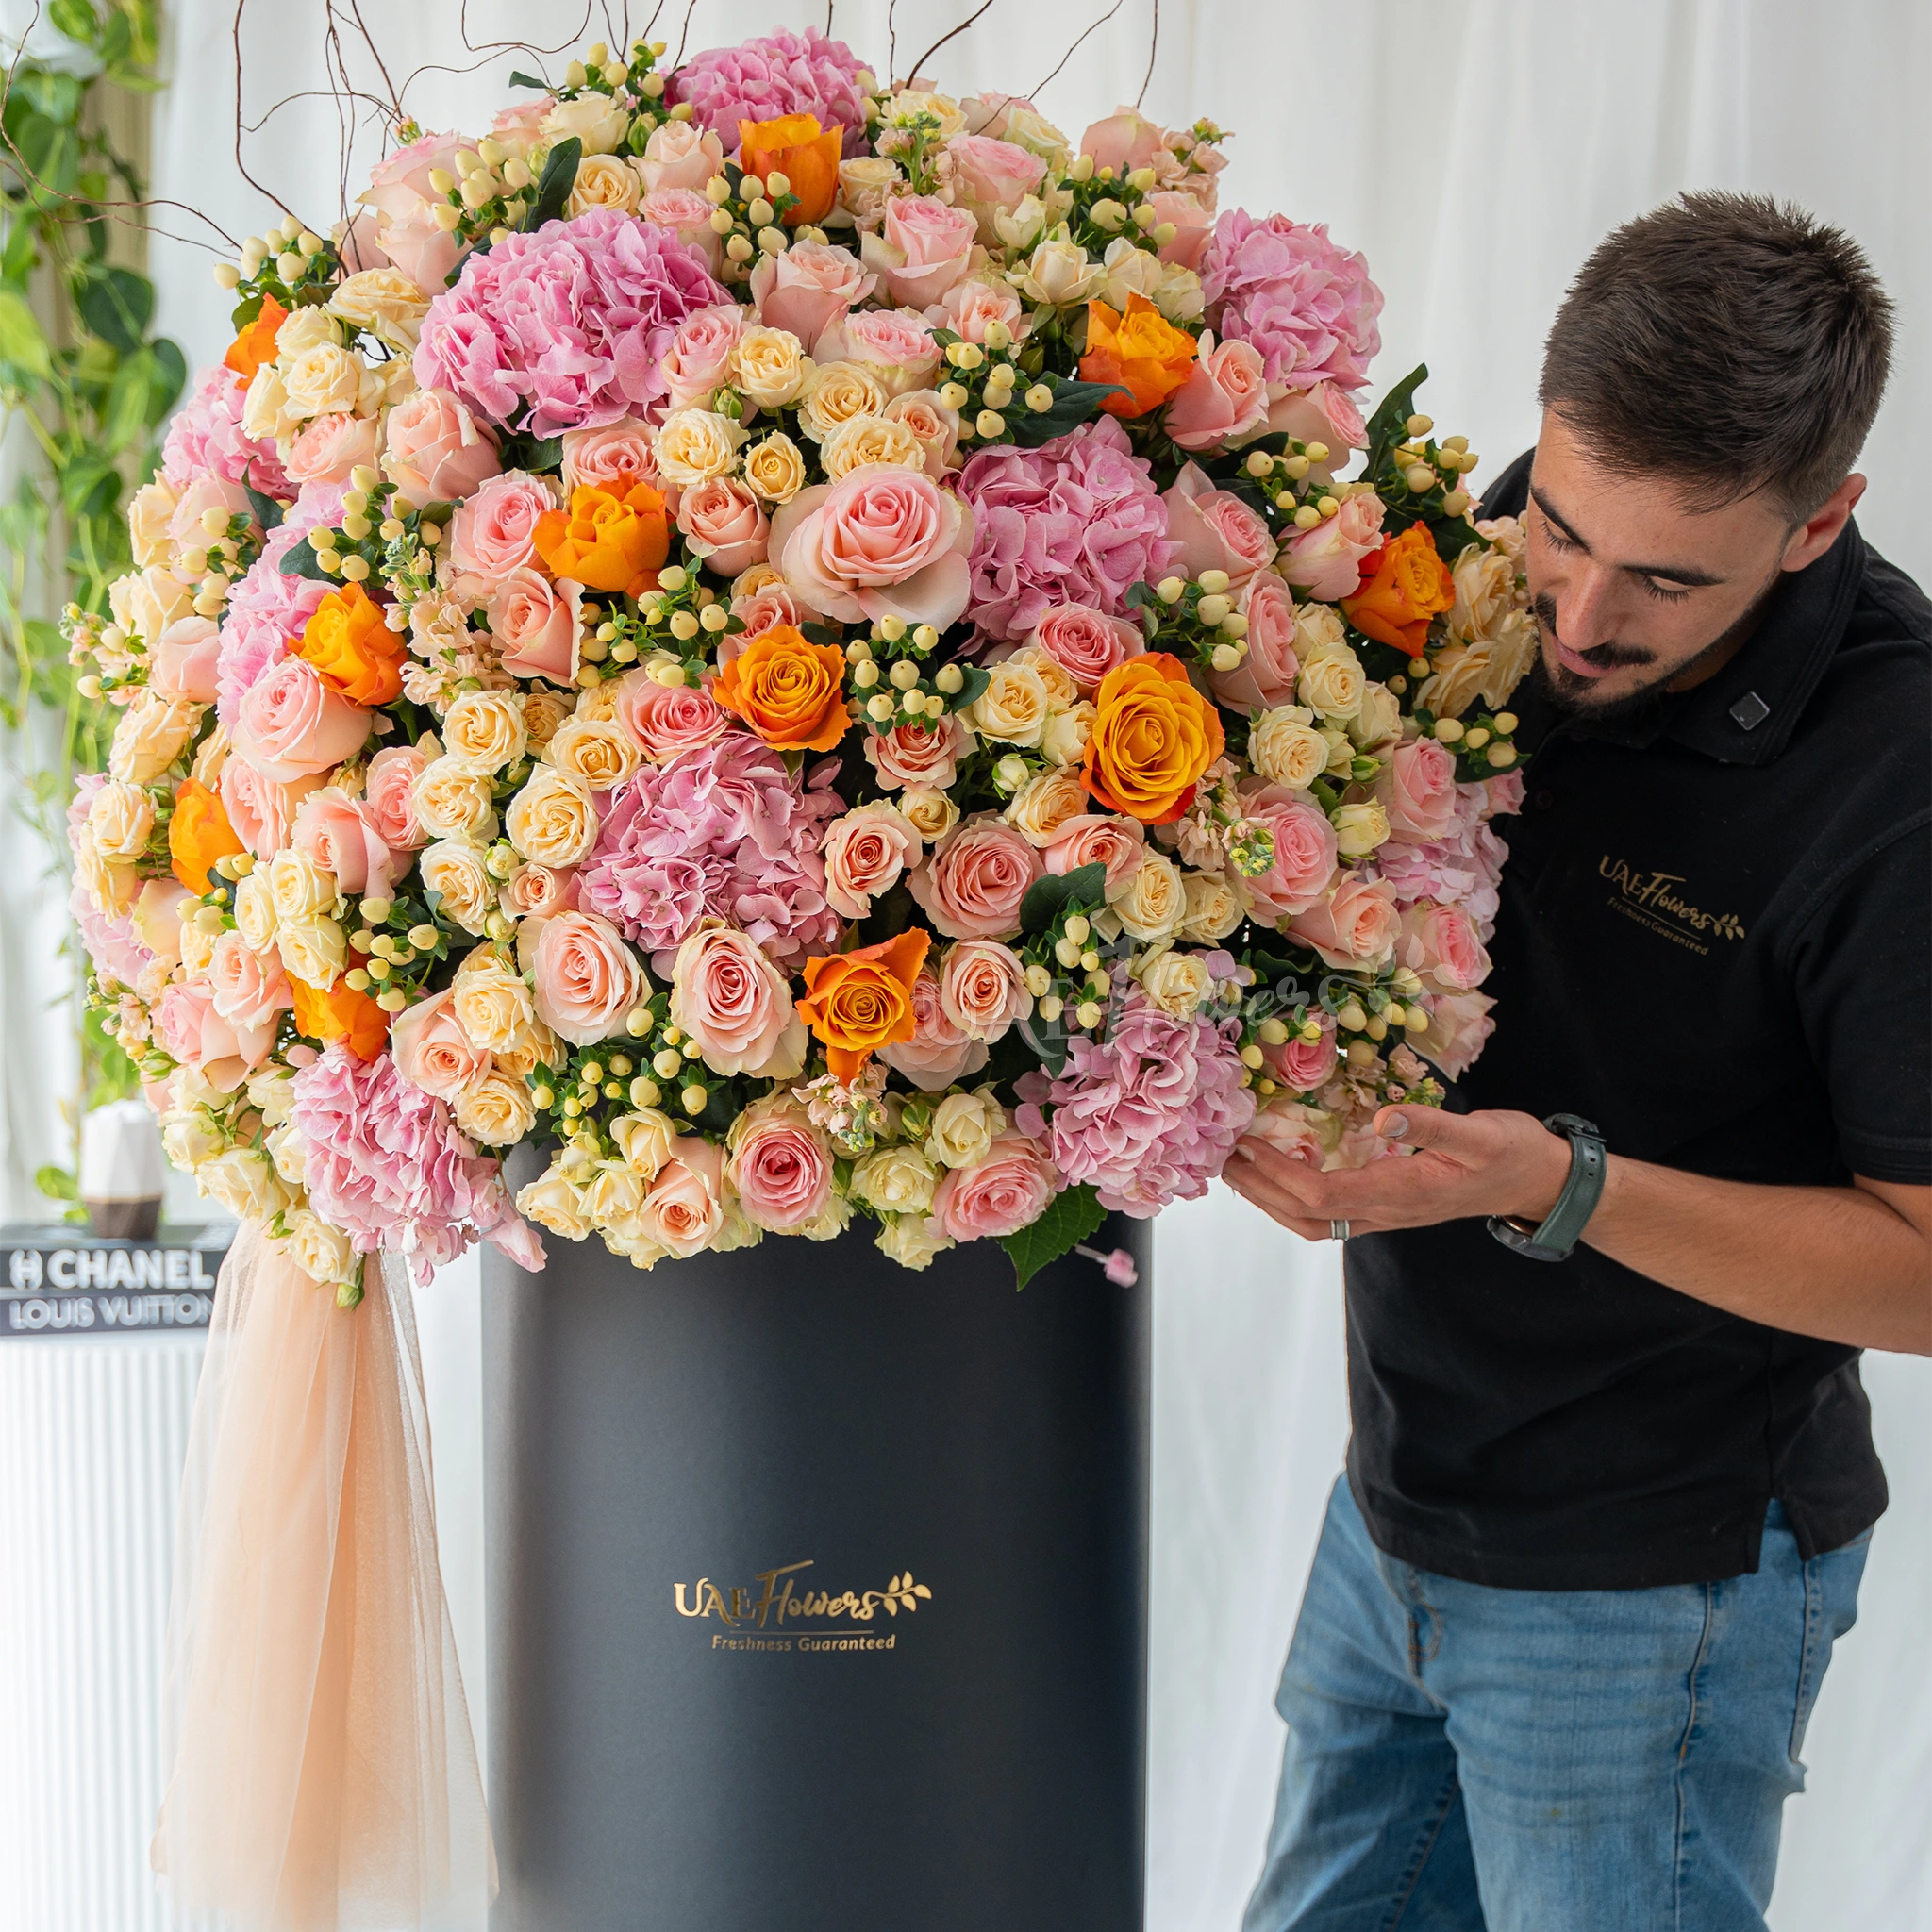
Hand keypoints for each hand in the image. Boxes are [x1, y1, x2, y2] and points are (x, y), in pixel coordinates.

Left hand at [1222, 1105, 1573, 1241]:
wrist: (1539, 1182)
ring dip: (1271, 1198)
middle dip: (1260, 1190)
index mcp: (1401, 1192)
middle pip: (1305, 1215)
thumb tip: (1384, 1118)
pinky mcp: (1390, 1207)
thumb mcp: (1479, 1131)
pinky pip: (1330, 1213)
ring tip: (1240, 1168)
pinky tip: (1282, 1171)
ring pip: (1313, 1222)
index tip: (1247, 1144)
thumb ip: (1430, 1125)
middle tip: (1223, 1157)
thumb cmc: (1512, 1152)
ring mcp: (1386, 1215)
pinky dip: (1295, 1196)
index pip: (1322, 1194)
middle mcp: (1386, 1212)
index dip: (1278, 1173)